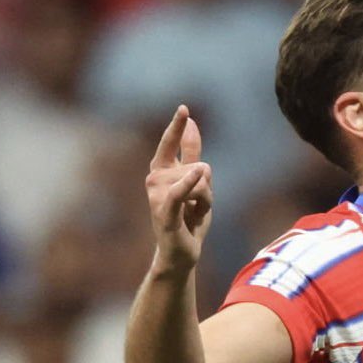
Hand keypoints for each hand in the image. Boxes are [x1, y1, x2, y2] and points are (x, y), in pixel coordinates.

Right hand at [144, 104, 212, 270]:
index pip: (170, 144)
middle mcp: (155, 181)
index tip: (184, 108)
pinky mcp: (166, 213)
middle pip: (199, 167)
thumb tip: (192, 123)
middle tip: (198, 207)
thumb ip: (191, 153)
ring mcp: (158, 196)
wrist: (182, 254)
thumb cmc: (188, 220)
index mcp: (161, 172)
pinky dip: (189, 183)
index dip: (177, 127)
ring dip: (207, 200)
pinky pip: (180, 192)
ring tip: (195, 215)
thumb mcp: (195, 182)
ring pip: (199, 181)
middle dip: (208, 187)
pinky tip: (198, 172)